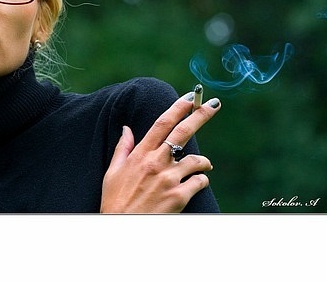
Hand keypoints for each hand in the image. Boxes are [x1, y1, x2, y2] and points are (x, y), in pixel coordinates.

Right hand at [100, 94, 220, 212]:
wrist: (121, 229)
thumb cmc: (115, 202)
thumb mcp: (113, 172)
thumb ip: (123, 148)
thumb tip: (127, 128)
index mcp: (141, 154)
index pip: (162, 123)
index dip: (178, 108)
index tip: (189, 97)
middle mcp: (156, 163)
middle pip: (183, 132)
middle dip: (201, 115)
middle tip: (214, 104)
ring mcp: (169, 179)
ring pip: (198, 160)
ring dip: (203, 162)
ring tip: (201, 167)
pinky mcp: (179, 196)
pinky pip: (200, 181)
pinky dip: (201, 181)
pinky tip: (196, 185)